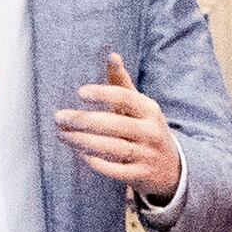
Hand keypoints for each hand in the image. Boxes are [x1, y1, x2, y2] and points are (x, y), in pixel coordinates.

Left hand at [54, 53, 184, 199]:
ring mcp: (146, 155)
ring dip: (83, 141)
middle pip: (113, 124)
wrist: (171, 168)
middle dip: (83, 120)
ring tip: (63, 136)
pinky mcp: (140, 176)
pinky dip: (97, 163)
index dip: (103, 94)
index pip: (125, 98)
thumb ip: (123, 83)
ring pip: (111, 147)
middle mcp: (150, 131)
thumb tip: (111, 55)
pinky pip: (116, 171)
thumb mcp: (140, 106)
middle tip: (59, 118)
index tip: (80, 92)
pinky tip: (81, 155)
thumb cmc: (146, 129)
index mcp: (149, 110)